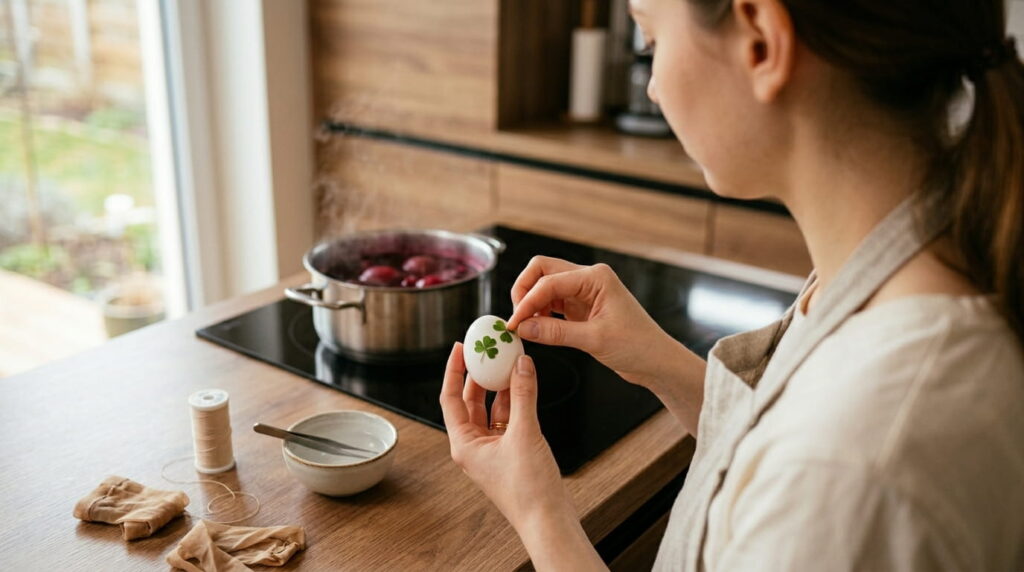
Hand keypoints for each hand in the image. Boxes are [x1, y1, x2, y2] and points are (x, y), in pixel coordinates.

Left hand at [439, 343, 571, 529]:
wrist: (548, 519)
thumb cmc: (528, 490)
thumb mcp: (525, 434)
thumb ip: (523, 395)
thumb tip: (521, 365)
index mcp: (464, 444)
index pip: (450, 398)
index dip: (454, 370)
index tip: (460, 348)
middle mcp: (474, 446)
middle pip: (471, 401)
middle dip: (479, 375)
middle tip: (487, 351)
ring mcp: (493, 449)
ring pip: (492, 409)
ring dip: (501, 386)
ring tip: (509, 362)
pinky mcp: (511, 452)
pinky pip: (509, 419)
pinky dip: (515, 401)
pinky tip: (524, 384)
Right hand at [506, 256, 681, 388]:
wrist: (656, 361)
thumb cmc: (637, 346)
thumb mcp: (594, 340)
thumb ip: (555, 333)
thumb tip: (523, 328)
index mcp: (596, 277)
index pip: (549, 281)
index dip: (527, 302)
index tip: (514, 323)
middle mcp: (589, 278)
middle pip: (542, 271)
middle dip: (524, 292)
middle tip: (516, 318)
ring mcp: (585, 292)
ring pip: (545, 285)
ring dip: (531, 302)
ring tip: (525, 326)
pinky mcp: (581, 307)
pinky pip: (552, 302)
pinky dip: (540, 313)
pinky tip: (536, 328)